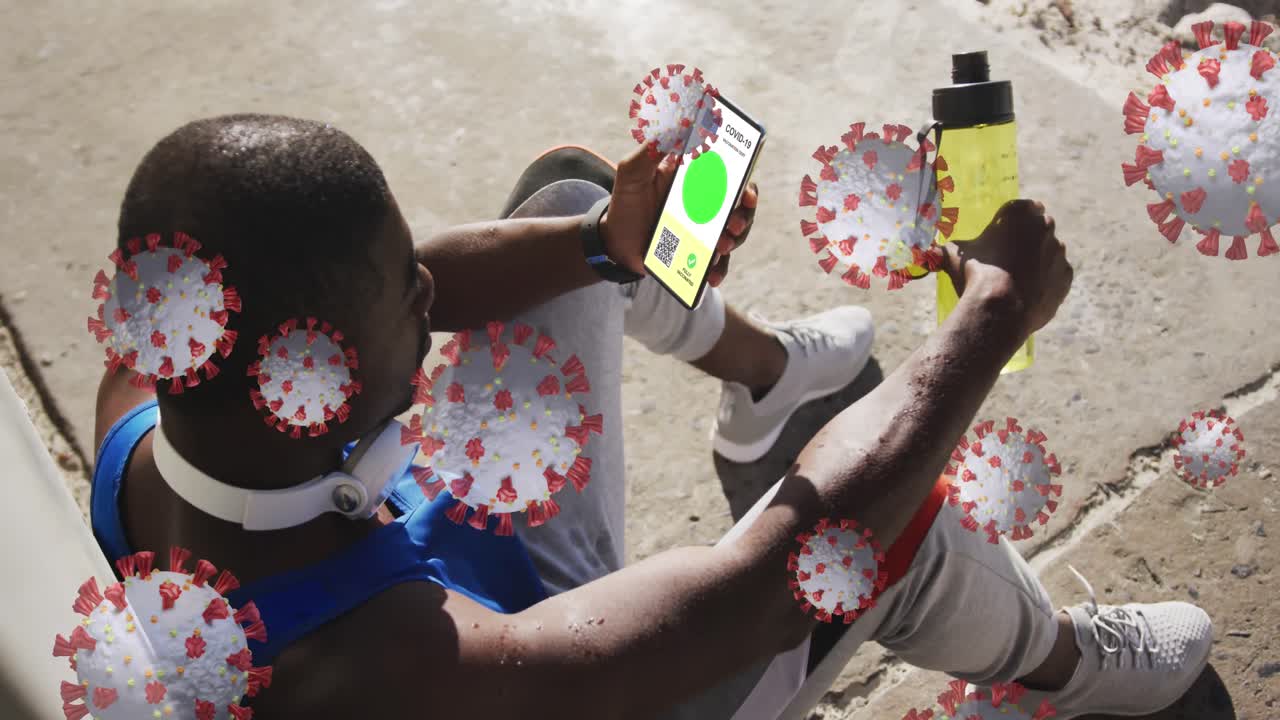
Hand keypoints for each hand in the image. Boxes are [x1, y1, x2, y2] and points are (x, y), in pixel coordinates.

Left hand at [600, 142, 757, 286]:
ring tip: (721, 247)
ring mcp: (705, 230)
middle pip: (740, 208)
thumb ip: (651, 149)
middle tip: (733, 224)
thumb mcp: (632, 171)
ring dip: (733, 241)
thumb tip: (677, 124)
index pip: (733, 177)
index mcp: (697, 179)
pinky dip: (718, 270)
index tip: (746, 193)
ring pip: (734, 235)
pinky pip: (717, 263)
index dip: (746, 184)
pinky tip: (711, 276)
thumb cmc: (626, 200)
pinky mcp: (699, 254)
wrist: (615, 240)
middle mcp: (708, 204)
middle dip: (744, 216)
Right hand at [942, 199, 1072, 338]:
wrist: (1000, 311)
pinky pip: (1055, 277)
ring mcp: (1059, 254)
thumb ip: (947, 249)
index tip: (1002, 232)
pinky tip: (1026, 294)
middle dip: (1027, 239)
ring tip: (1015, 280)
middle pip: (1039, 228)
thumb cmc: (975, 274)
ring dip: (1038, 261)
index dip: (1011, 220)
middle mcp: (1046, 228)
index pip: (1022, 207)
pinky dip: (1045, 282)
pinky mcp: (1065, 278)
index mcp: (1022, 213)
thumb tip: (928, 252)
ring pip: (1049, 253)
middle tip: (1007, 257)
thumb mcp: (952, 255)